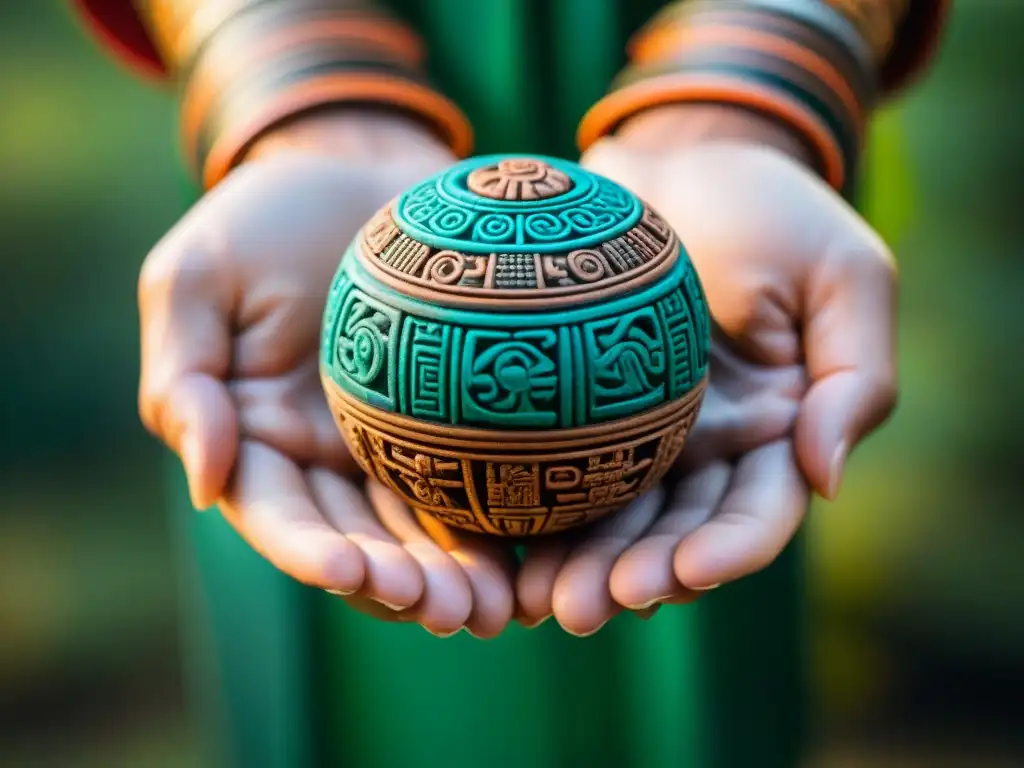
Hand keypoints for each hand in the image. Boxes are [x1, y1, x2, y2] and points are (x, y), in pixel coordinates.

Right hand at [139, 110, 514, 635]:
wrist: (357, 170)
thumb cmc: (266, 214)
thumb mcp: (195, 276)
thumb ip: (184, 377)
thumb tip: (208, 483)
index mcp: (260, 439)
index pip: (282, 516)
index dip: (314, 554)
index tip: (355, 576)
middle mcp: (328, 458)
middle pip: (362, 541)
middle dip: (399, 588)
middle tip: (448, 613)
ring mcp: (395, 441)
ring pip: (424, 528)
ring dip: (456, 576)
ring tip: (497, 608)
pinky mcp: (454, 418)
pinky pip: (480, 473)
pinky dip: (504, 518)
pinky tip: (541, 551)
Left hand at [516, 105, 896, 634]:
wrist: (683, 154)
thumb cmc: (772, 205)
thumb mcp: (845, 273)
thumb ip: (856, 376)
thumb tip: (827, 478)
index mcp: (775, 430)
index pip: (755, 513)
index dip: (722, 553)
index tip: (679, 575)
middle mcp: (705, 447)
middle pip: (671, 534)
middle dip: (632, 580)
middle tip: (579, 610)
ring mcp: (638, 427)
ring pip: (608, 514)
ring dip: (575, 564)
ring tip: (529, 600)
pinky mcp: (579, 401)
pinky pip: (552, 457)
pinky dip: (530, 503)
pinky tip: (491, 538)